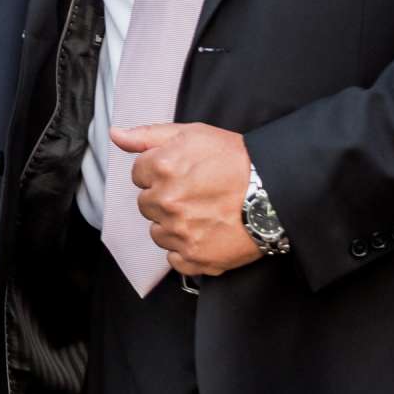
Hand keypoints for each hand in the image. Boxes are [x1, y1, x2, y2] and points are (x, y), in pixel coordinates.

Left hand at [110, 122, 262, 276]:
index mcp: (162, 167)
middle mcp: (167, 200)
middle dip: (164, 198)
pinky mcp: (195, 257)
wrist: (277, 191)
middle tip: (194, 193)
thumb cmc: (237, 159)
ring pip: (158, 232)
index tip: (181, 174)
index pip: (138, 175)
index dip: (159, 173)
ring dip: (173, 225)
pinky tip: (205, 235)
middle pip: (146, 204)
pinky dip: (186, 251)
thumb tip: (116, 135)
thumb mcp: (193, 134)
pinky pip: (174, 259)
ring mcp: (180, 231)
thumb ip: (148, 135)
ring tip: (203, 213)